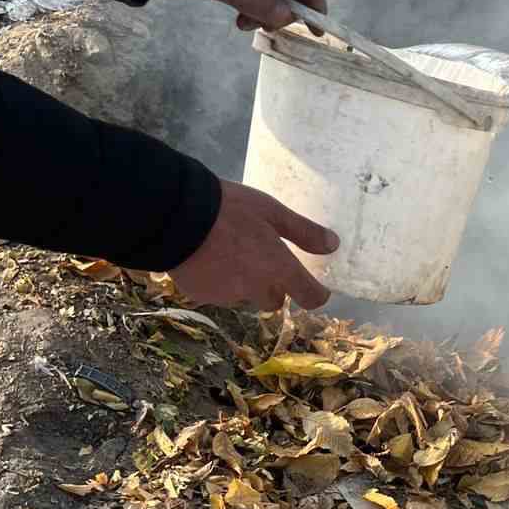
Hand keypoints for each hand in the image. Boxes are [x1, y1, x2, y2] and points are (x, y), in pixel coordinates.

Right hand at [171, 181, 338, 310]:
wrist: (175, 215)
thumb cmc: (229, 208)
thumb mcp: (272, 211)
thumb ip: (303, 231)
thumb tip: (333, 245)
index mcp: (278, 267)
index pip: (309, 296)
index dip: (315, 294)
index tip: (316, 289)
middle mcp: (256, 288)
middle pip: (273, 301)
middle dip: (272, 288)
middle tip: (259, 260)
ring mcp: (227, 295)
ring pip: (243, 296)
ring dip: (242, 284)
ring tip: (227, 254)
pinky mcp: (201, 296)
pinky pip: (216, 293)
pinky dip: (216, 282)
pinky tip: (205, 259)